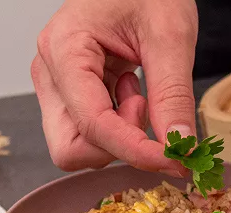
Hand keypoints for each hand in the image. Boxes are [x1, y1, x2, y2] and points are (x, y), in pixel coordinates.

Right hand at [31, 0, 197, 176]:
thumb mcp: (170, 35)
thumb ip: (173, 95)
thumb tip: (180, 145)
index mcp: (64, 49)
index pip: (93, 125)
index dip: (136, 151)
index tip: (175, 159)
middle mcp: (50, 73)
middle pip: (70, 149)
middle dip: (116, 147)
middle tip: (145, 111)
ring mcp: (57, 87)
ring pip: (78, 147)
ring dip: (117, 136)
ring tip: (138, 93)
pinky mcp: (70, 95)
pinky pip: (89, 134)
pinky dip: (118, 127)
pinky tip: (131, 92)